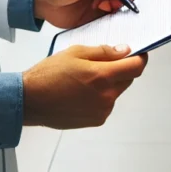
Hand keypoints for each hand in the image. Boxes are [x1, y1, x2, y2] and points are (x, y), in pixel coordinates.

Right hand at [22, 44, 147, 128]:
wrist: (30, 101)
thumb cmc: (48, 75)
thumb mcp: (75, 52)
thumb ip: (103, 52)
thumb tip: (124, 51)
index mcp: (102, 76)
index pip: (136, 68)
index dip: (140, 58)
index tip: (139, 53)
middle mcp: (106, 96)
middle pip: (127, 79)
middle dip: (121, 69)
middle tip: (103, 63)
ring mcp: (102, 111)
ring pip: (116, 92)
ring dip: (109, 83)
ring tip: (85, 79)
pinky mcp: (95, 120)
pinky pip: (106, 104)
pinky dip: (100, 96)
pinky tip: (81, 92)